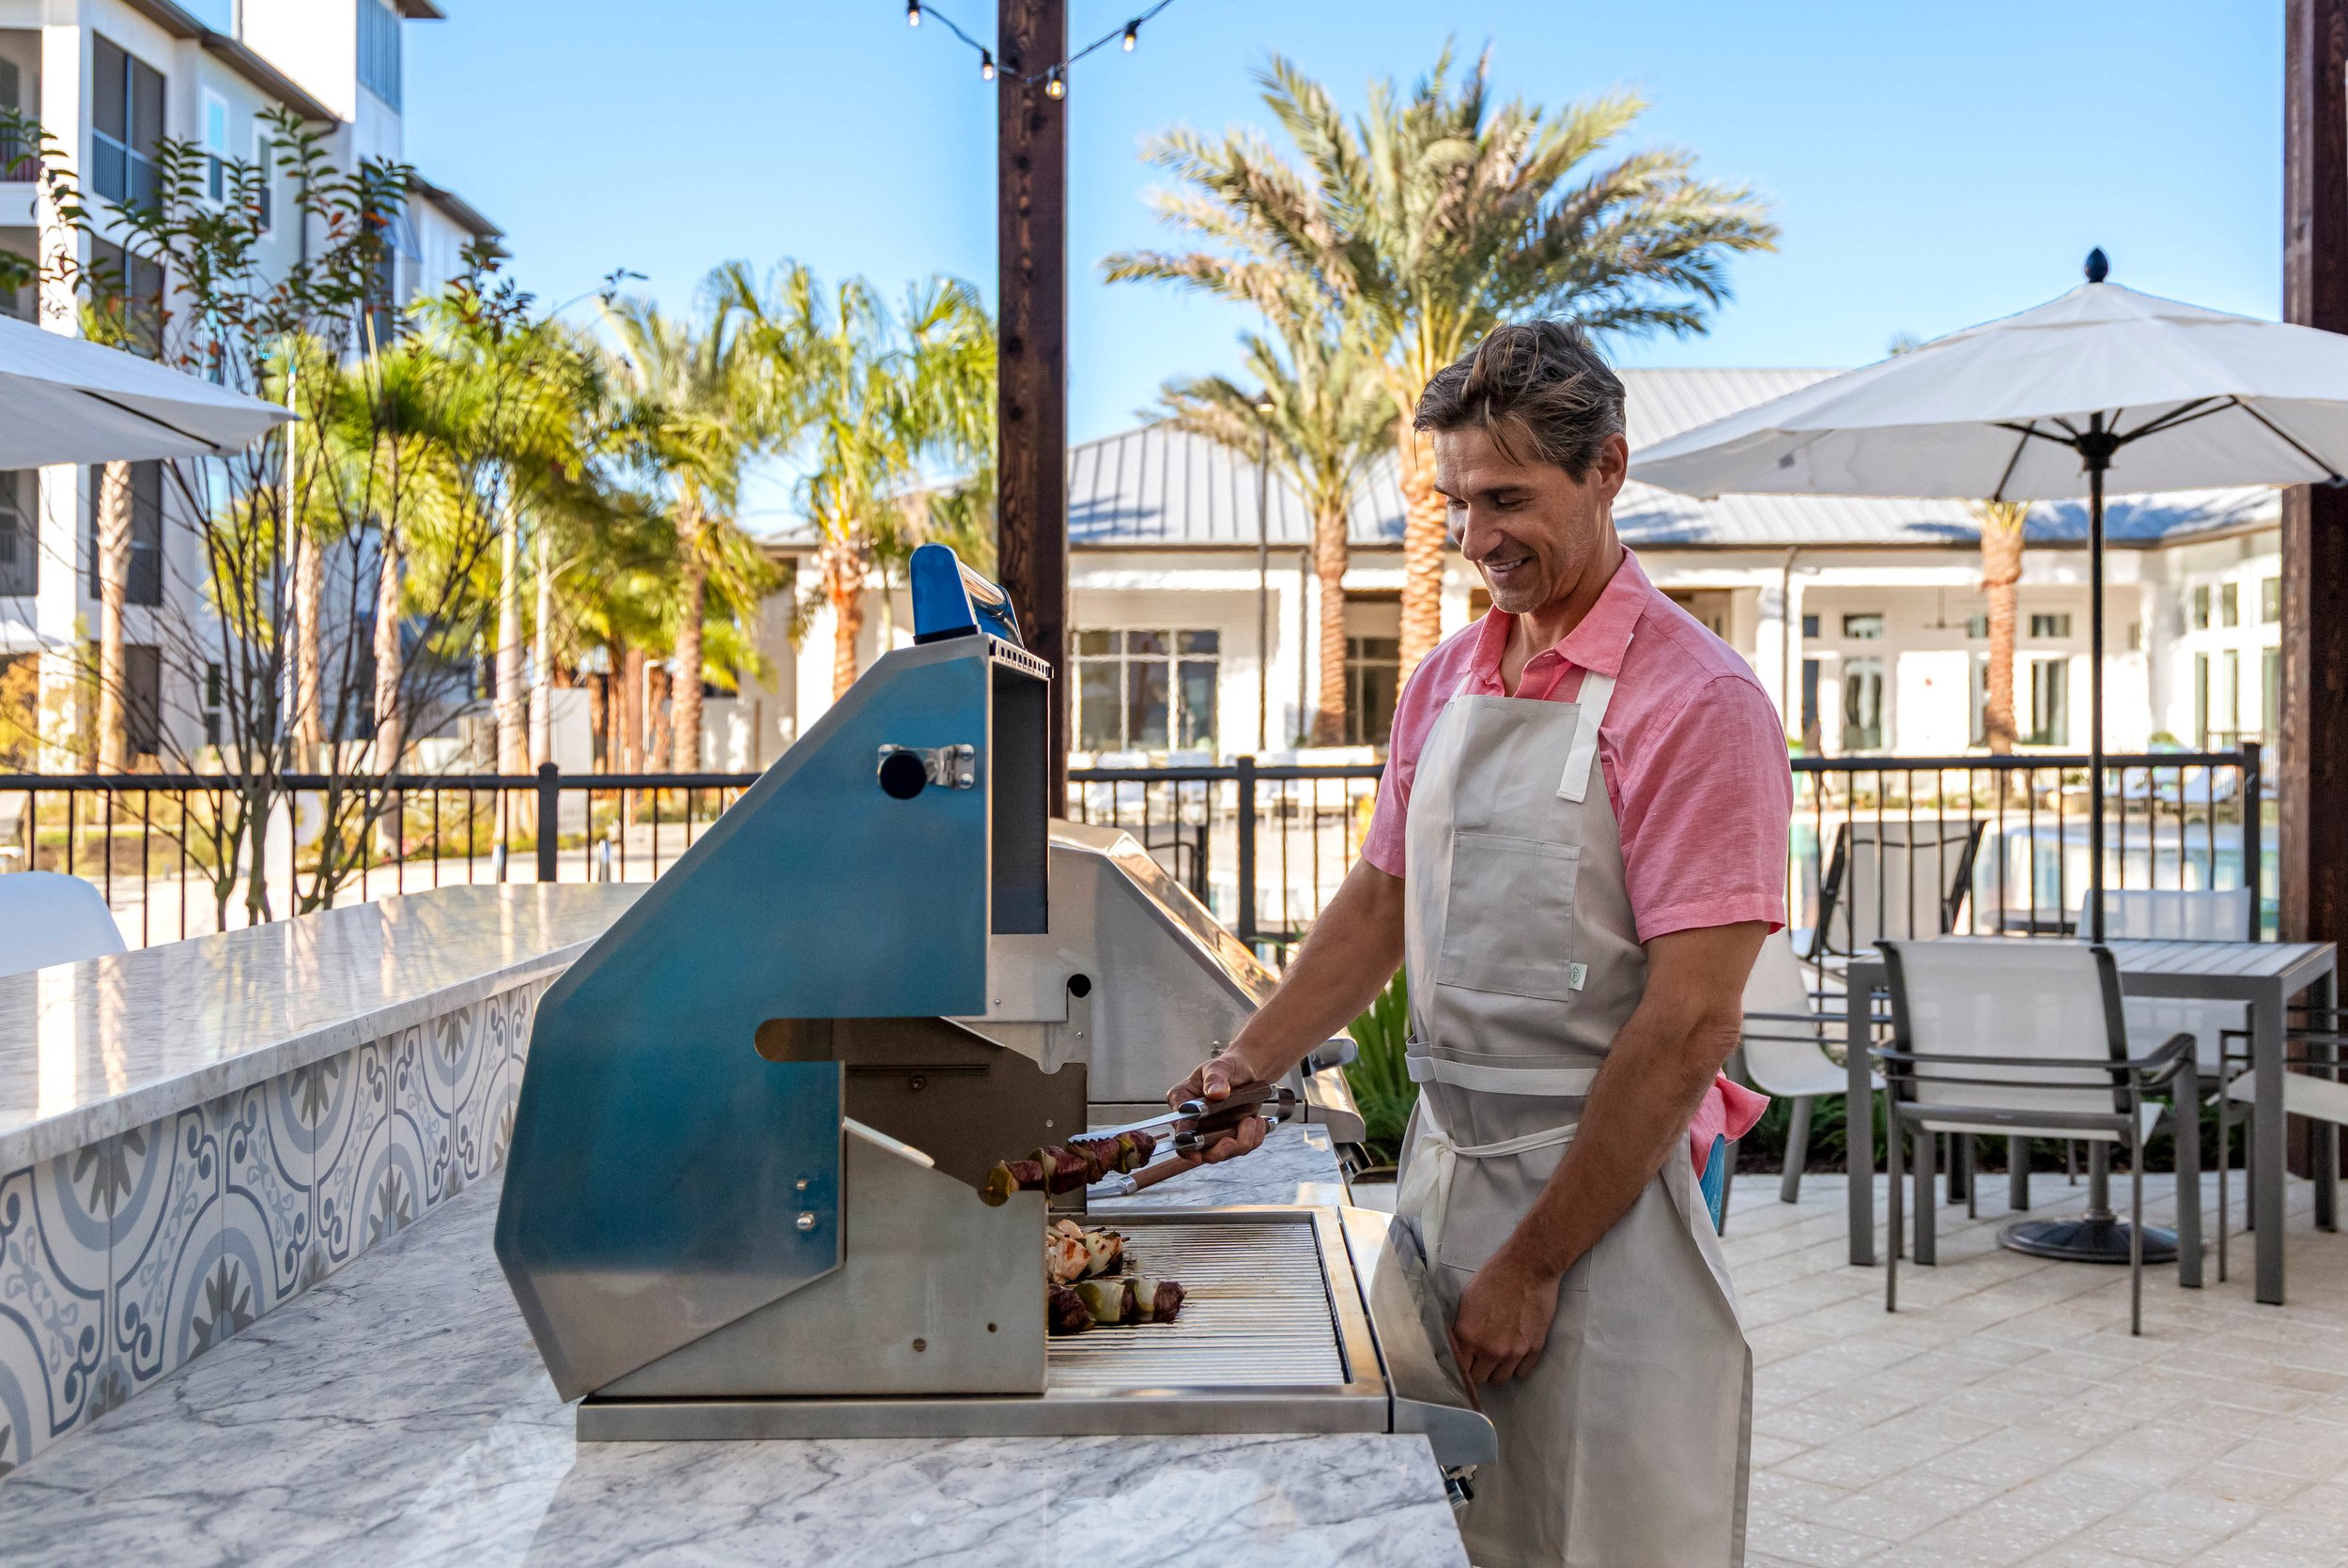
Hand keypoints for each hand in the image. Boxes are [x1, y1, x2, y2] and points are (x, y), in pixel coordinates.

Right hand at [1166, 1048, 1270, 1164]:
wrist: (1245, 1074)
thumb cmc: (1227, 1068)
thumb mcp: (1220, 1067)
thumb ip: (1215, 1079)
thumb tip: (1215, 1093)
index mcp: (1182, 1102)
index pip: (1179, 1128)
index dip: (1186, 1145)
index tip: (1198, 1153)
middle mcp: (1193, 1122)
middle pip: (1197, 1150)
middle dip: (1217, 1151)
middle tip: (1232, 1141)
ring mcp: (1211, 1133)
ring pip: (1222, 1153)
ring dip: (1241, 1141)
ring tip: (1252, 1120)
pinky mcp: (1229, 1138)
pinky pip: (1241, 1148)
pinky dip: (1253, 1139)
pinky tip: (1258, 1122)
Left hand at [1450, 1247, 1562, 1384]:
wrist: (1528, 1267)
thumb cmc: (1495, 1277)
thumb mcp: (1467, 1300)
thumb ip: (1462, 1328)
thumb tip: (1457, 1346)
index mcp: (1468, 1335)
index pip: (1459, 1369)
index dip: (1461, 1368)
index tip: (1464, 1366)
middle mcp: (1490, 1349)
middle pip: (1479, 1379)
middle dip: (1478, 1369)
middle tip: (1481, 1358)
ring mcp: (1514, 1352)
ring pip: (1500, 1379)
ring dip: (1498, 1369)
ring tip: (1499, 1355)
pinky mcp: (1534, 1349)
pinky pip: (1522, 1372)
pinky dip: (1518, 1366)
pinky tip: (1516, 1353)